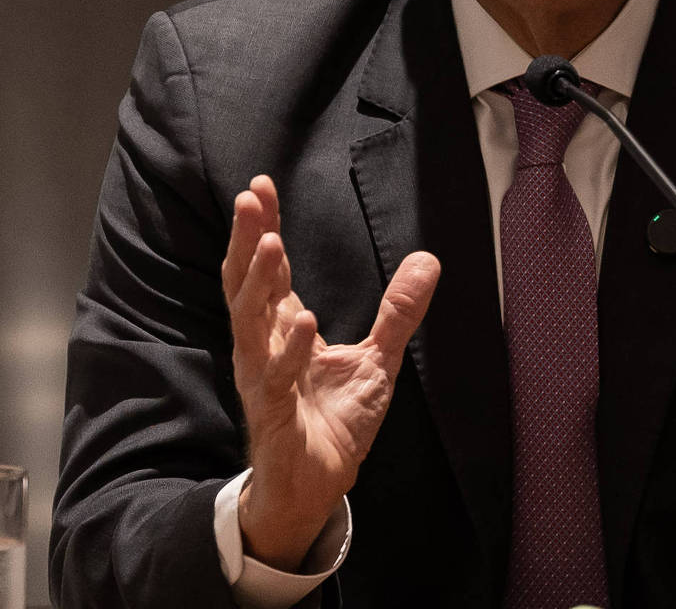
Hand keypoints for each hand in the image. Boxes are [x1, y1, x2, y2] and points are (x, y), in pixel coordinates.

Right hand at [223, 175, 439, 569]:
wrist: (318, 487)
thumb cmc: (335, 421)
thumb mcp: (379, 359)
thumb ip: (398, 310)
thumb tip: (428, 259)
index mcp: (283, 328)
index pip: (269, 270)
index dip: (263, 228)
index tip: (261, 187)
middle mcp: (264, 348)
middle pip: (247, 286)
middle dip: (246, 242)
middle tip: (249, 200)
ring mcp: (263, 380)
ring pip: (250, 325)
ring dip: (259, 284)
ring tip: (271, 244)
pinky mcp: (273, 416)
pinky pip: (275, 379)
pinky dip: (289, 351)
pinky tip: (303, 321)